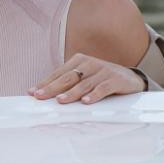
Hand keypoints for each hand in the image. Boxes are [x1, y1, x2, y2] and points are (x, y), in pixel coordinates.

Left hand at [28, 53, 146, 104]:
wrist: (131, 78)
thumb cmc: (101, 79)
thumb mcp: (84, 78)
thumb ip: (67, 84)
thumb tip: (44, 94)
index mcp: (79, 60)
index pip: (58, 73)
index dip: (45, 83)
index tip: (32, 92)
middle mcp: (89, 63)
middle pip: (68, 77)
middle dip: (52, 88)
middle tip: (41, 96)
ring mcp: (103, 70)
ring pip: (84, 83)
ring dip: (71, 93)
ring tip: (60, 101)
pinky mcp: (116, 79)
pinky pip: (103, 88)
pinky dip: (94, 95)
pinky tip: (86, 102)